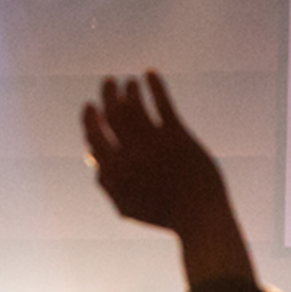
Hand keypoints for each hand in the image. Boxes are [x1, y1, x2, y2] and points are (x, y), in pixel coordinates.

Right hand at [80, 72, 251, 285]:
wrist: (200, 218)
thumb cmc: (163, 214)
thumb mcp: (126, 205)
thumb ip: (106, 182)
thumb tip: (90, 156)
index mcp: (115, 172)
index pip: (94, 136)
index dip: (90, 118)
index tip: (92, 106)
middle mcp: (131, 156)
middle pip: (113, 114)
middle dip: (108, 94)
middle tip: (109, 82)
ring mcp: (155, 145)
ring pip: (135, 106)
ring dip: (130, 88)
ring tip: (131, 82)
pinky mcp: (178, 137)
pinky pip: (162, 103)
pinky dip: (154, 85)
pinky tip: (150, 73)